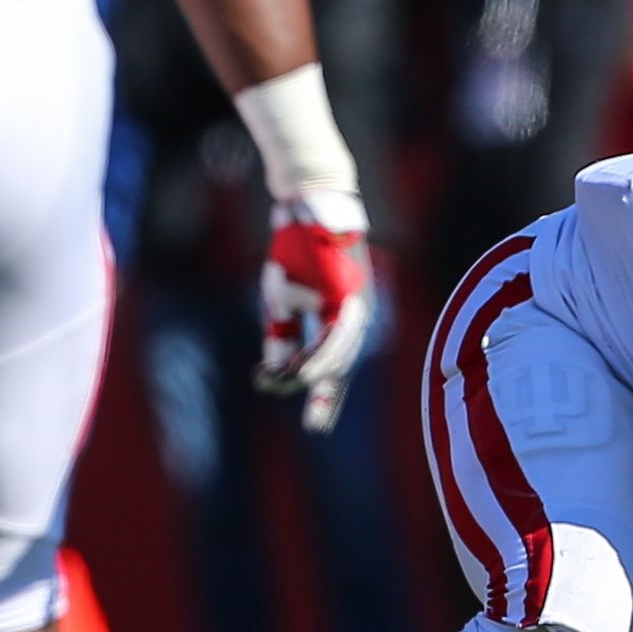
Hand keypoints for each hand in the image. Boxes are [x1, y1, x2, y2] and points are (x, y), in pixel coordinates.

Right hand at [256, 190, 374, 432]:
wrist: (303, 205)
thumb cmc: (294, 250)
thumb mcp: (281, 299)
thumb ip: (280, 335)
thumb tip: (276, 370)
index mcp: (341, 318)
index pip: (336, 365)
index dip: (326, 396)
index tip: (316, 425)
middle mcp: (355, 315)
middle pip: (343, 365)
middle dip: (328, 396)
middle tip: (317, 426)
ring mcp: (356, 303)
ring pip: (342, 352)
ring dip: (318, 373)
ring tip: (295, 388)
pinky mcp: (349, 291)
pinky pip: (339, 332)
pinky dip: (322, 352)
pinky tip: (306, 369)